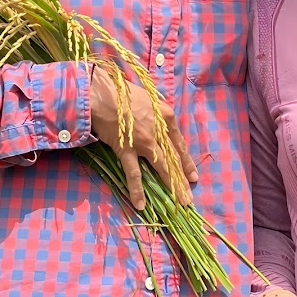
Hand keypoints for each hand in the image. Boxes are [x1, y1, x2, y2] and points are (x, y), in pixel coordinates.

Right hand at [89, 65, 196, 209]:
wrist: (103, 93)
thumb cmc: (124, 92)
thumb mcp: (149, 98)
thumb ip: (157, 113)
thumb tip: (159, 122)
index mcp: (166, 117)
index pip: (179, 144)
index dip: (186, 162)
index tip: (192, 175)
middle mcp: (159, 131)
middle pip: (174, 159)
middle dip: (182, 179)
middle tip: (188, 196)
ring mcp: (144, 142)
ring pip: (161, 167)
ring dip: (171, 185)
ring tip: (179, 201)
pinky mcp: (127, 150)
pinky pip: (133, 173)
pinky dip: (137, 190)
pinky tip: (140, 204)